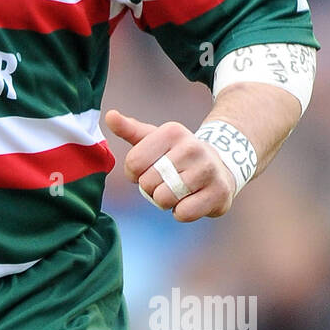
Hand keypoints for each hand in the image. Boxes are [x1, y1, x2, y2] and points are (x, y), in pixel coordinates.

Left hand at [104, 109, 235, 221]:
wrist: (220, 167)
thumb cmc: (176, 155)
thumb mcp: (154, 139)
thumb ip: (129, 129)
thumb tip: (109, 116)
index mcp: (172, 132)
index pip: (133, 163)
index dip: (135, 174)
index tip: (149, 169)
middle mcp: (192, 147)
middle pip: (147, 183)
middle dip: (151, 189)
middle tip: (167, 181)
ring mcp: (208, 170)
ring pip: (164, 199)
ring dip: (166, 201)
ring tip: (179, 190)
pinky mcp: (219, 193)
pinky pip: (183, 213)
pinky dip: (181, 212)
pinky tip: (191, 200)